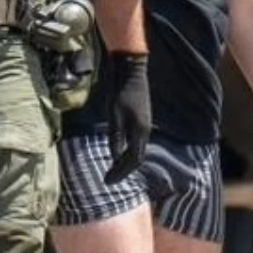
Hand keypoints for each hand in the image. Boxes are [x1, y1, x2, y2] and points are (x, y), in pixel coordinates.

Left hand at [105, 53, 151, 182]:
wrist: (130, 72)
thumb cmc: (120, 93)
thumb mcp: (114, 116)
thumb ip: (115, 137)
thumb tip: (115, 157)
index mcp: (140, 132)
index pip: (132, 160)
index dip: (120, 172)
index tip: (107, 181)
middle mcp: (145, 131)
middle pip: (137, 157)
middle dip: (123, 170)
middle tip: (109, 179)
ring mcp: (144, 124)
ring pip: (138, 150)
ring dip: (126, 161)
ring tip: (114, 169)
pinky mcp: (141, 118)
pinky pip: (136, 141)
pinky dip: (128, 150)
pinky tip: (119, 151)